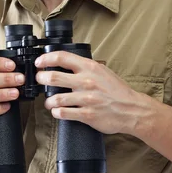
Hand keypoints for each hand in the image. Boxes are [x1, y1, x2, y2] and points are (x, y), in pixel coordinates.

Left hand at [35, 51, 151, 135]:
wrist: (132, 109)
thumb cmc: (117, 91)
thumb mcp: (103, 71)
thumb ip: (86, 67)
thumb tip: (67, 63)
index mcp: (90, 67)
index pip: (62, 57)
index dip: (46, 59)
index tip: (39, 62)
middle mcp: (86, 81)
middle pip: (53, 77)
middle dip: (41, 79)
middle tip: (39, 80)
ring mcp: (86, 99)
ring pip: (56, 98)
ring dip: (48, 101)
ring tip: (49, 102)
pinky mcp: (87, 114)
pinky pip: (64, 113)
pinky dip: (56, 112)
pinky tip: (57, 111)